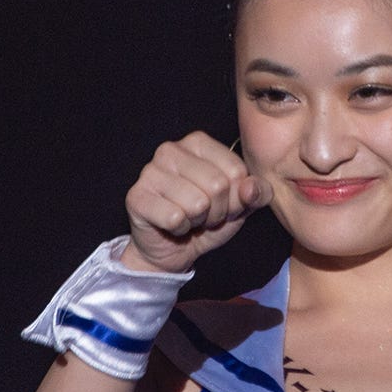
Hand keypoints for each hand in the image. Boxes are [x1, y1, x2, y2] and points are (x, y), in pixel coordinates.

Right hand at [121, 131, 269, 273]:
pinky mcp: (136, 197)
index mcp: (197, 143)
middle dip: (216, 211)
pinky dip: (179, 229)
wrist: (172, 249)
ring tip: (187, 219)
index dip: (236, 198)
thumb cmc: (206, 220)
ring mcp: (149, 172)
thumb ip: (255, 193)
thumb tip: (251, 187)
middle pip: (217, 186)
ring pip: (197, 203)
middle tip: (203, 215)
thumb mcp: (239, 206)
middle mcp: (170, 150)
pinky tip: (171, 225)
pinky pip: (174, 217)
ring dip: (197, 221)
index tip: (221, 203)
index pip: (236, 171)